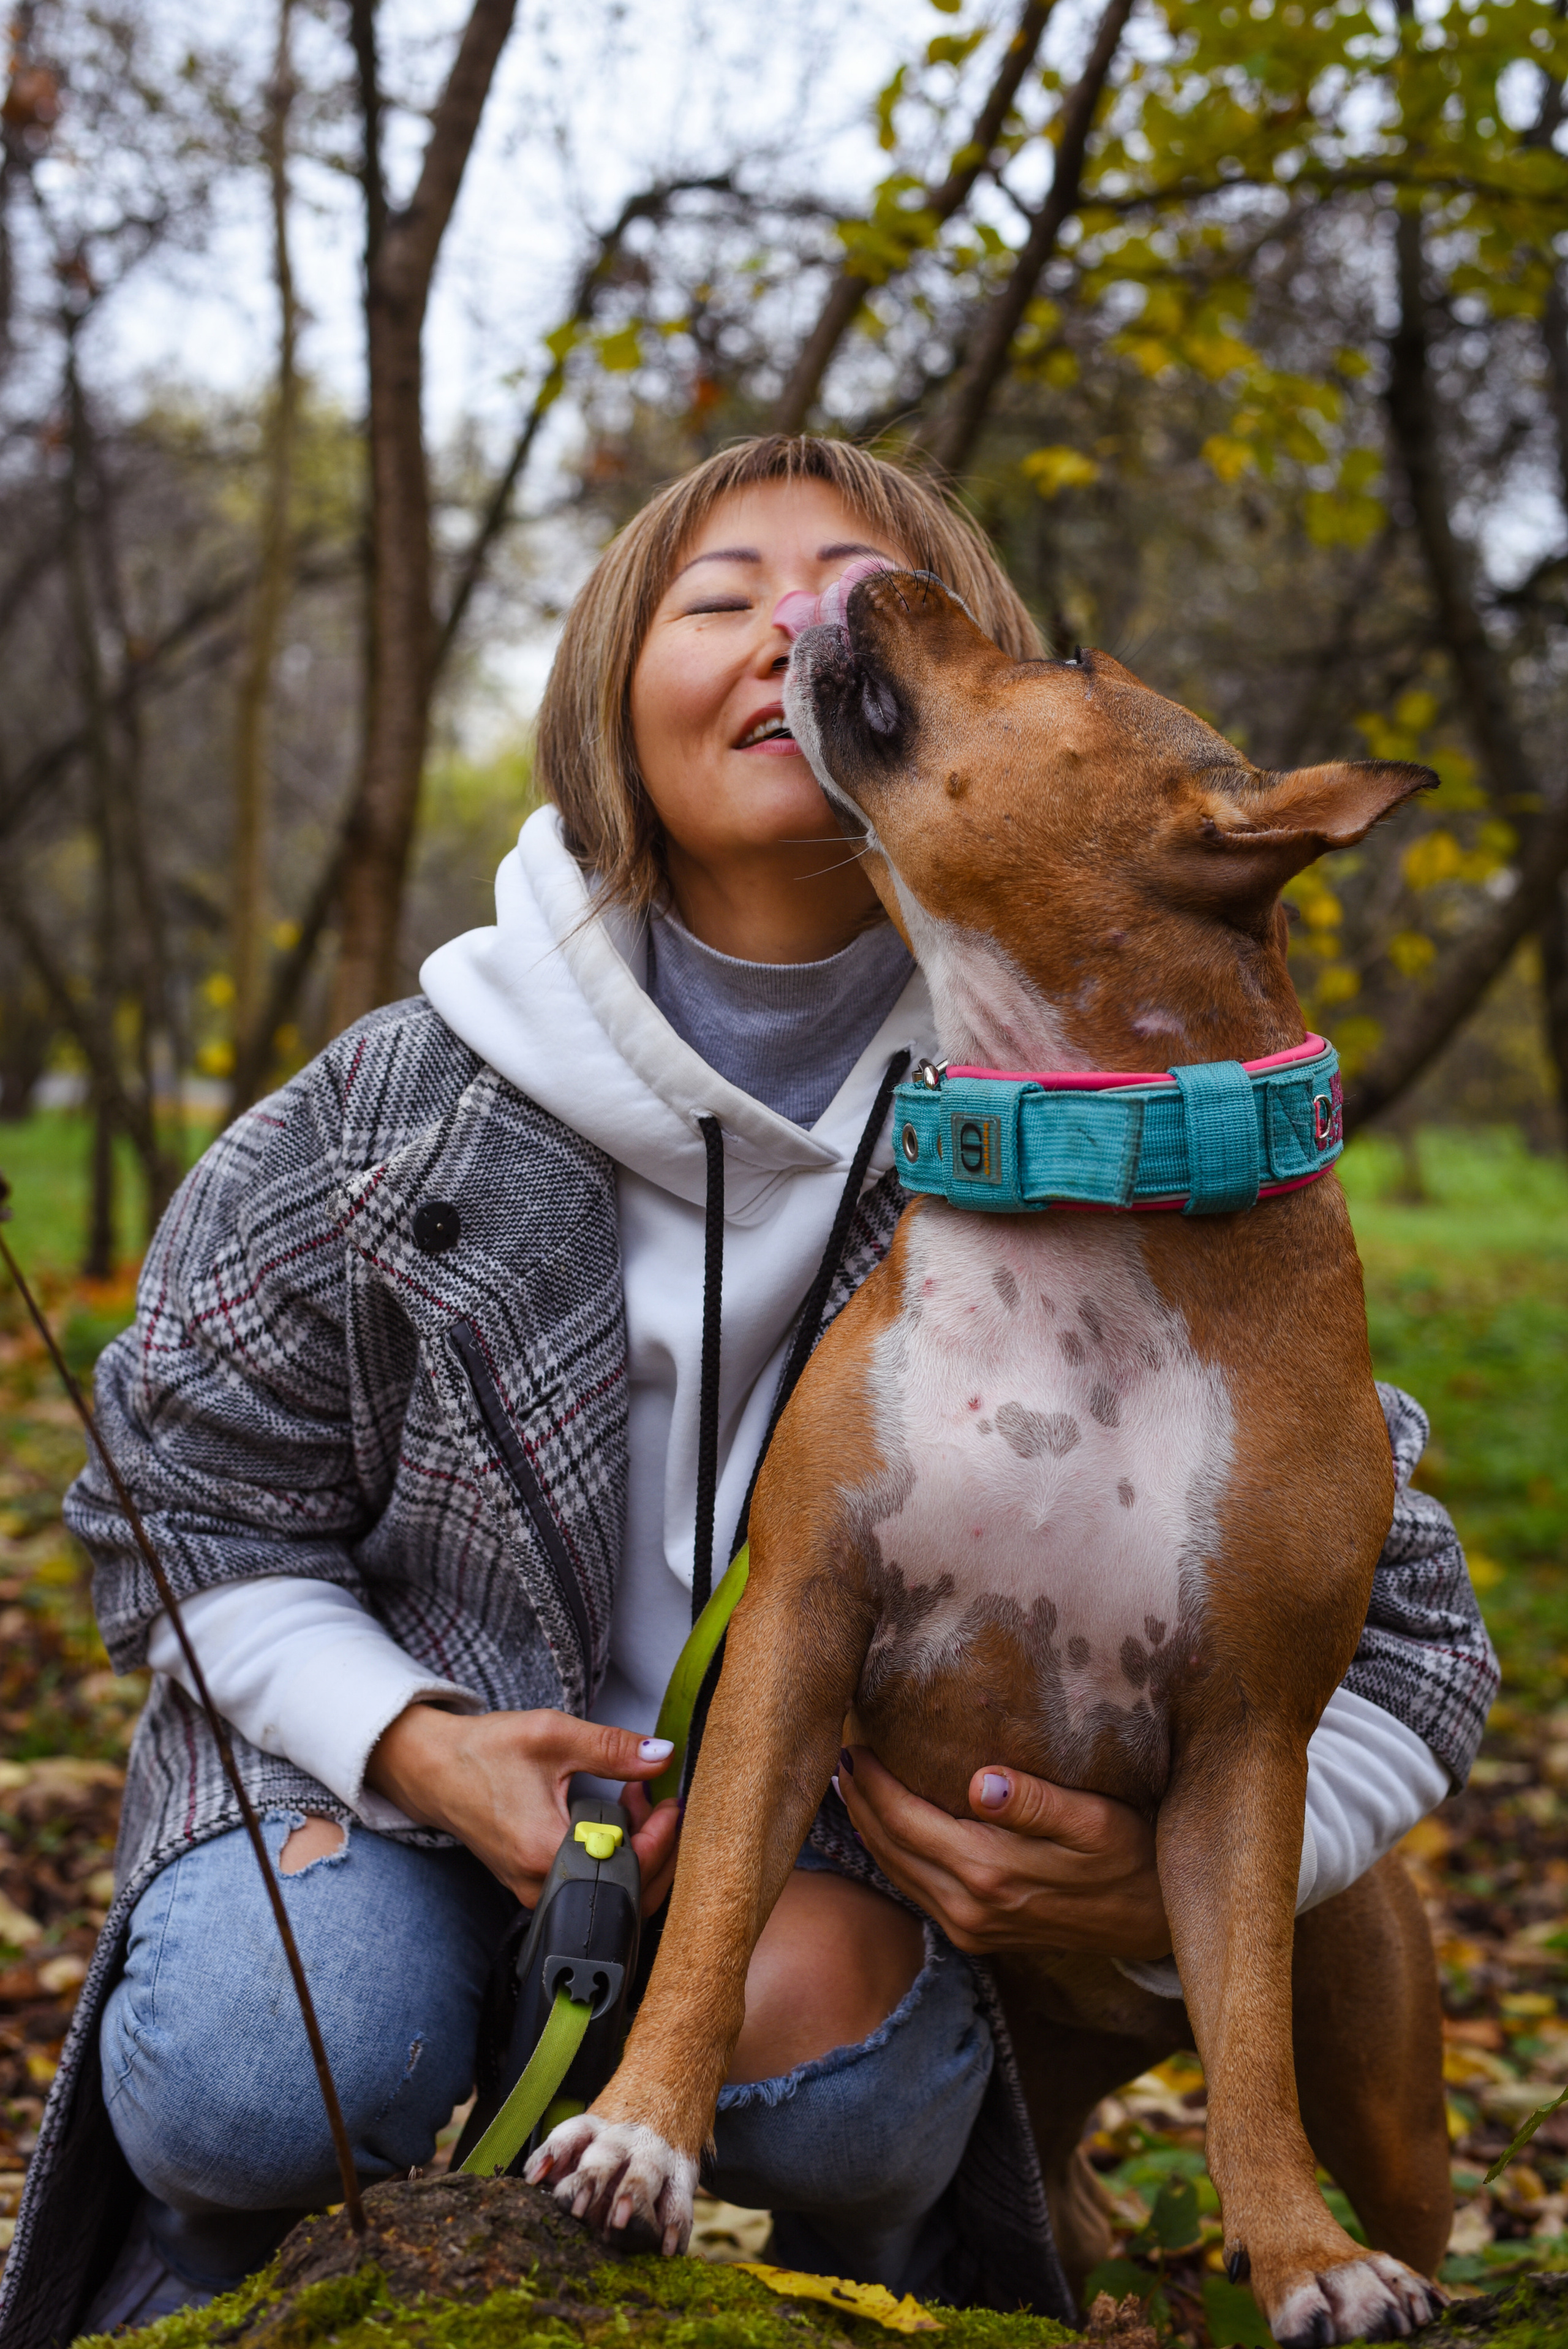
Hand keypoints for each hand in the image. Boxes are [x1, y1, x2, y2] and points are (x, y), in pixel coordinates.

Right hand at [366, 1704, 680, 1914]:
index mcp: (545, 1851)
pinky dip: (612, 1858)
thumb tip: (664, 1755)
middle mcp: (539, 1885)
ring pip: (610, 1893)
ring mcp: (534, 1893)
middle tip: (654, 1798)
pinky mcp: (533, 1888)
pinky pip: (589, 1886)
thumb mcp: (552, 1735)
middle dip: (655, 1846)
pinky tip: (612, 1819)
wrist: (433, 1770)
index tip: (671, 1803)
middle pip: (627, 1892)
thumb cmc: (485, 1752)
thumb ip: (612, 1748)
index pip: (629, 1867)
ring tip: (634, 1801)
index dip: (660, 1837)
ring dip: (636, 1852)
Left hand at [835, 1745, 1169, 1960]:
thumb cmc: (1130, 1856)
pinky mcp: (978, 1937)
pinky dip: (892, 1857)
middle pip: (889, 1846)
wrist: (1155, 1922)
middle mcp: (969, 1907)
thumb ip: (1037, 1803)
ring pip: (897, 1872)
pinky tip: (885, 1832)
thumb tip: (982, 1782)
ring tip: (851, 1786)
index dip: (873, 1780)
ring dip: (869, 1829)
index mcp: (990, 1871)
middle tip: (839, 1755)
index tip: (854, 1742)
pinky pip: (916, 1892)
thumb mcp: (1095, 1821)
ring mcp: (971, 1928)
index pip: (904, 1819)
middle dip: (860, 1800)